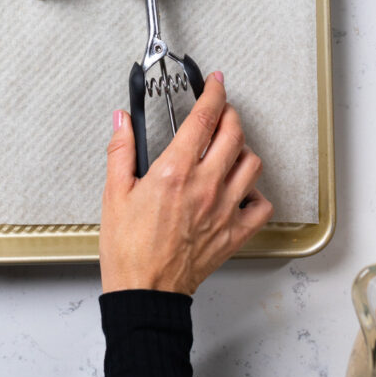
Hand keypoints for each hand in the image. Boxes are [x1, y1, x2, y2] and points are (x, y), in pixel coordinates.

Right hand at [100, 72, 272, 294]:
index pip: (204, 118)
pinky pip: (261, 205)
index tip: (215, 83)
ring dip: (242, 149)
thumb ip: (121, 151)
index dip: (214, 93)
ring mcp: (224, 209)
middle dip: (229, 114)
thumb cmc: (129, 250)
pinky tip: (240, 190)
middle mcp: (205, 186)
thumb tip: (122, 122)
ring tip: (228, 149)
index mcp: (175, 172)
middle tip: (220, 111)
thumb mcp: (114, 193)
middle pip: (234, 133)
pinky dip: (255, 192)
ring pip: (251, 164)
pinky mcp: (234, 233)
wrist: (145, 293)